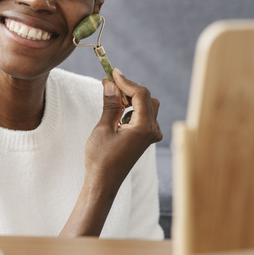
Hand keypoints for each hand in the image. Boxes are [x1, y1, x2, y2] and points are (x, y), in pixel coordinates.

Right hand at [84, 69, 161, 193]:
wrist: (103, 182)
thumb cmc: (101, 158)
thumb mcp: (103, 128)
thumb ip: (110, 104)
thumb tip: (110, 84)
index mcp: (144, 127)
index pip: (140, 94)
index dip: (126, 81)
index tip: (111, 72)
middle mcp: (152, 130)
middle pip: (147, 97)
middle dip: (128, 88)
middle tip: (109, 84)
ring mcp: (151, 135)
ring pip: (147, 105)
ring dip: (131, 98)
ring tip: (112, 98)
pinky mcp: (145, 138)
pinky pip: (144, 116)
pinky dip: (133, 108)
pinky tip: (118, 110)